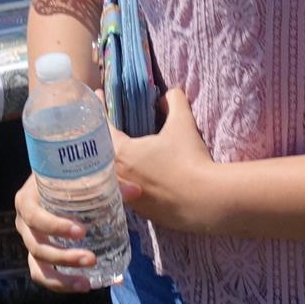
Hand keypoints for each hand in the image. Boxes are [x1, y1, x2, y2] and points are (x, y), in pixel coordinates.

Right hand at [13, 175, 103, 293]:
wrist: (53, 184)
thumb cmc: (65, 179)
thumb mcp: (79, 177)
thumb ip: (105, 182)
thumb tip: (135, 191)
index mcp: (27, 200)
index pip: (34, 215)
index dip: (53, 226)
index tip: (81, 231)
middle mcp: (25, 224)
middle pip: (37, 247)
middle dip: (64, 257)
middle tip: (92, 258)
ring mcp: (31, 243)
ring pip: (38, 267)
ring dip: (62, 279)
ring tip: (87, 284)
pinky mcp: (39, 257)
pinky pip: (44, 276)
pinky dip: (64, 285)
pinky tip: (90, 286)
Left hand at [113, 87, 217, 232]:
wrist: (206, 201)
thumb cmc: (191, 160)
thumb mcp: (183, 124)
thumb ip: (175, 102)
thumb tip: (171, 92)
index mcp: (121, 153)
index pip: (103, 126)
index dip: (101, 108)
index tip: (98, 95)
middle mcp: (117, 175)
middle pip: (101, 152)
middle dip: (101, 137)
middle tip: (104, 125)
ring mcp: (127, 196)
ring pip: (110, 175)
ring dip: (110, 162)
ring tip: (116, 151)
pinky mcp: (139, 211)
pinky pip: (125, 192)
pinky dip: (125, 181)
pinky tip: (134, 177)